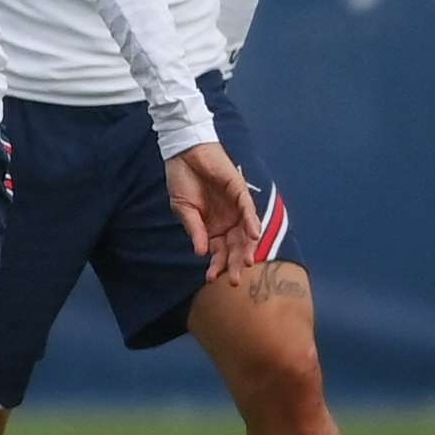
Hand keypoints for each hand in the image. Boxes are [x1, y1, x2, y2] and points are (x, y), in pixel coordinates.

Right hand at [165, 141, 262, 283]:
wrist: (184, 154)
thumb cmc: (182, 180)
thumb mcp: (184, 210)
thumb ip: (195, 230)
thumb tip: (199, 253)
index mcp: (212, 227)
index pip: (219, 251)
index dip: (216, 265)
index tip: (211, 279)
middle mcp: (227, 220)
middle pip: (235, 246)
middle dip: (235, 263)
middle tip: (233, 280)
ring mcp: (235, 207)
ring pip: (245, 233)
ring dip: (247, 248)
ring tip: (247, 263)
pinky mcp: (240, 191)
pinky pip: (249, 210)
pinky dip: (252, 223)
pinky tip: (253, 236)